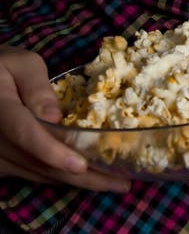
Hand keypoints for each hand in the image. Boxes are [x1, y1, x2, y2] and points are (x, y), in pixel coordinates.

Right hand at [0, 46, 129, 191]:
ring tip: (113, 182)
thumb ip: (36, 87)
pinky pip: (33, 174)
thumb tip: (55, 117)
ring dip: (76, 181)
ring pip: (39, 174)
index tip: (81, 165)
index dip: (54, 152)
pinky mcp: (3, 164)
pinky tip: (86, 177)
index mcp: (2, 112)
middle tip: (120, 182)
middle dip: (82, 176)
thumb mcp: (20, 64)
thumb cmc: (3, 67)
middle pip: (41, 164)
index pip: (27, 135)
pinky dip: (60, 176)